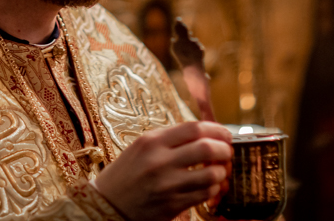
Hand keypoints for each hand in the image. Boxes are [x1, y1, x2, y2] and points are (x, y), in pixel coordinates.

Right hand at [94, 121, 232, 220]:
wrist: (107, 204)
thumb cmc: (125, 174)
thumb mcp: (140, 147)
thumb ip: (169, 138)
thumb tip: (203, 133)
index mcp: (151, 142)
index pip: (194, 128)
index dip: (216, 129)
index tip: (224, 134)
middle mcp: (159, 161)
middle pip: (206, 148)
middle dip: (224, 150)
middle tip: (226, 152)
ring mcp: (167, 184)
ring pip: (210, 174)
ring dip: (221, 172)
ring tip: (218, 171)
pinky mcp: (172, 205)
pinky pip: (204, 195)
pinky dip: (213, 189)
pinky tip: (209, 187)